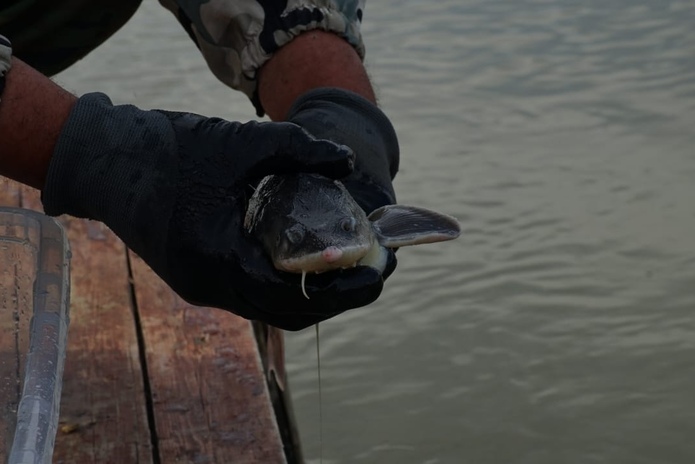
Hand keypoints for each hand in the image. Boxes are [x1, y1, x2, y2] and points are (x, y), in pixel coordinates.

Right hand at [41, 93, 388, 329]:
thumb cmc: (171, 148)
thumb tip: (348, 163)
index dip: (343, 288)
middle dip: (338, 298)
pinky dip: (286, 287)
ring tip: (351, 270)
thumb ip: (299, 148)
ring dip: (314, 296)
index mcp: (218, 256)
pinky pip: (251, 295)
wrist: (107, 160)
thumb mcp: (241, 142)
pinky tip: (311, 265)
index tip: (379, 270)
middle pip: (287, 312)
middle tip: (375, 272)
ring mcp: (201, 287)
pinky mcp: (197, 279)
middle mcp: (209, 285)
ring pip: (270, 308)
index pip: (293, 295)